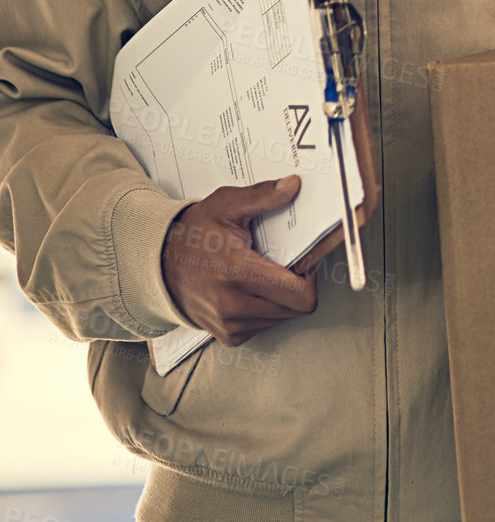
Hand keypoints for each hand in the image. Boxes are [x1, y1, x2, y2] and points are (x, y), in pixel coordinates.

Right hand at [161, 176, 316, 347]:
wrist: (159, 264)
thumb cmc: (193, 235)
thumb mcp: (227, 205)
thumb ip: (263, 196)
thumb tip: (292, 186)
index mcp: (237, 272)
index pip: (298, 294)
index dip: (310, 275)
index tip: (303, 257)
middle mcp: (233, 306)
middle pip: (297, 307)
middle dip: (299, 283)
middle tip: (286, 261)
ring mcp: (230, 325)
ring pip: (283, 317)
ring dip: (283, 296)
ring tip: (265, 272)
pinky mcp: (229, 336)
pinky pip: (266, 325)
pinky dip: (268, 307)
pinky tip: (253, 287)